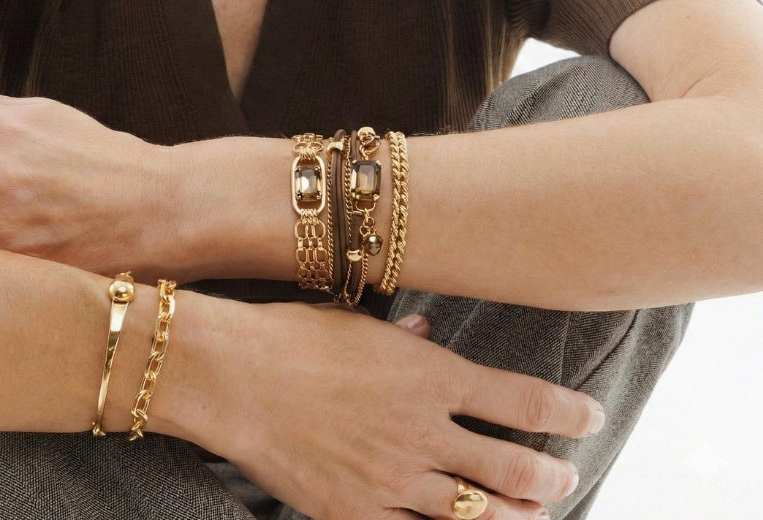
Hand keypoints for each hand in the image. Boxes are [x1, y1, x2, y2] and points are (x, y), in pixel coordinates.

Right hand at [200, 301, 599, 519]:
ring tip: (531, 514)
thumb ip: (406, 339)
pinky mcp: (358, 515)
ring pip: (481, 515)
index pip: (526, 402)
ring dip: (518, 516)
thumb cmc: (293, 337)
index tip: (591, 416)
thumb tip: (432, 337)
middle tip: (563, 475)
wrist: (232, 375)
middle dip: (552, 475)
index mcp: (431, 375)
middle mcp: (425, 431)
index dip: (570, 413)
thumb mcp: (359, 324)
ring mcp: (394, 480)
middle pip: (517, 468)